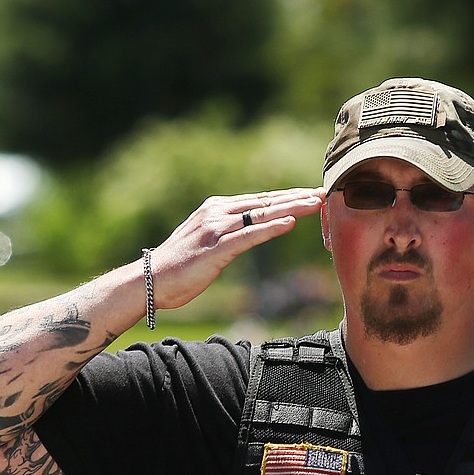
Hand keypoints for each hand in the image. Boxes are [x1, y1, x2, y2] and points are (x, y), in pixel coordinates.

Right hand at [150, 186, 326, 309]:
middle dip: (296, 198)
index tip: (311, 195)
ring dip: (292, 208)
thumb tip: (250, 232)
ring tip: (316, 203)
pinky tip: (290, 223)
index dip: (288, 197)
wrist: (149, 281)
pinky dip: (271, 228)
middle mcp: (217, 212)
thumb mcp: (207, 243)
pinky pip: (249, 236)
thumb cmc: (178, 267)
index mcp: (216, 209)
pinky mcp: (215, 248)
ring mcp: (216, 228)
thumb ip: (228, 233)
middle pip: (265, 202)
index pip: (260, 200)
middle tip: (324, 193)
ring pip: (261, 214)